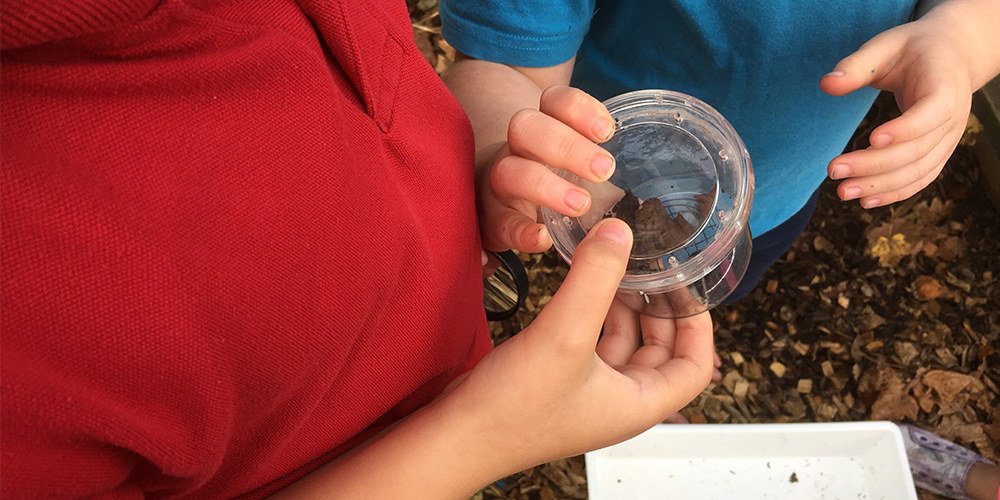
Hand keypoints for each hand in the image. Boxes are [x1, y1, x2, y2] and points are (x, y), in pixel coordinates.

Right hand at [445, 218, 715, 472]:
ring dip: (625, 308)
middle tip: (652, 270)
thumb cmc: (512, 409)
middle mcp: (619, 401)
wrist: (457, 436)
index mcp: (637, 403)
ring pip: (624, 345)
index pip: (696, 367)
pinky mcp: (561, 383)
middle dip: (659, 310)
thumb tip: (620, 232)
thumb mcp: (564, 334)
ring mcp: (589, 393)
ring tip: (615, 269)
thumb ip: (595, 279)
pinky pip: (592, 344)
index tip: (687, 287)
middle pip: (662, 352)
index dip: (699, 326)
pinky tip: (580, 288)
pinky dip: (594, 314)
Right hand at [476, 85, 616, 252]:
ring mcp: (500, 183)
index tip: (608, 131)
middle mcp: (516, 149)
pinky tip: (543, 238)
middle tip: (604, 169)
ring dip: (545, 185)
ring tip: (580, 204)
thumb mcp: (575, 164)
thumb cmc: (553, 181)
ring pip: (509, 171)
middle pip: (526, 127)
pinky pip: (500, 222)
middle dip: (567, 145)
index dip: (578, 109)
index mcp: (541, 129)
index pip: (552, 101)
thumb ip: (602, 163)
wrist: (501, 205)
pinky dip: (521, 230)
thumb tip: (657, 174)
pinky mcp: (493, 220)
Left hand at [819, 14, 974, 207]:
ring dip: (880, 186)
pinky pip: (920, 179)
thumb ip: (857, 65)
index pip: (932, 112)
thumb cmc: (914, 50)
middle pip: (917, 150)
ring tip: (842, 191)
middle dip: (875, 165)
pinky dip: (894, 192)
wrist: (950, 58)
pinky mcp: (938, 154)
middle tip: (834, 170)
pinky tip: (865, 201)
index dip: (905, 129)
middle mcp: (953, 119)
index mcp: (945, 87)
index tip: (871, 139)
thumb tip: (825, 84)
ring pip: (918, 171)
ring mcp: (947, 140)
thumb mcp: (886, 46)